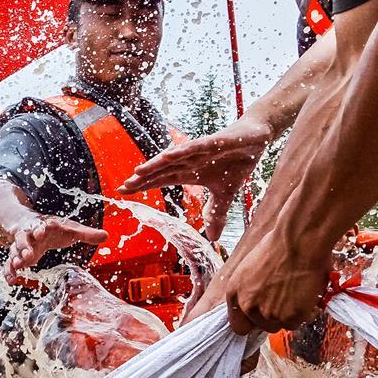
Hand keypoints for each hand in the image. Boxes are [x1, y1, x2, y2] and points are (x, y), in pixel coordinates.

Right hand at [5, 216, 107, 283]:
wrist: (27, 223)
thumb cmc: (52, 227)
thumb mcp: (69, 228)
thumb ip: (86, 233)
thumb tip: (106, 235)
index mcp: (42, 225)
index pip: (40, 225)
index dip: (39, 228)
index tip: (40, 231)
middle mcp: (28, 234)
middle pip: (22, 237)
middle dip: (23, 245)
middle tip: (27, 254)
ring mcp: (20, 245)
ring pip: (14, 250)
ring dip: (15, 258)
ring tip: (17, 267)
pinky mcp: (17, 255)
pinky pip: (9, 262)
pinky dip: (9, 271)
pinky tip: (11, 280)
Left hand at [118, 116, 273, 239]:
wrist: (255, 138)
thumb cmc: (236, 162)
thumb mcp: (226, 194)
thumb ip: (216, 213)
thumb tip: (212, 239)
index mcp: (189, 172)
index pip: (161, 179)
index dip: (142, 185)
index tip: (122, 192)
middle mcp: (189, 160)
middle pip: (161, 170)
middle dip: (142, 178)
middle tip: (122, 187)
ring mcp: (200, 150)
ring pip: (173, 158)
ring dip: (155, 164)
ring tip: (138, 171)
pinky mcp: (214, 142)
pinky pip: (195, 147)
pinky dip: (181, 151)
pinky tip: (167, 155)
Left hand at [184, 229, 328, 333]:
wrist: (297, 243)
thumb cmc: (277, 248)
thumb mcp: (249, 270)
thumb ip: (249, 291)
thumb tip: (258, 303)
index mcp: (234, 293)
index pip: (238, 325)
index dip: (252, 321)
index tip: (262, 315)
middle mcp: (248, 306)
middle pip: (263, 326)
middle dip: (274, 316)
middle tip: (285, 299)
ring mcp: (268, 314)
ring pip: (281, 325)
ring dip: (289, 314)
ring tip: (296, 293)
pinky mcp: (289, 316)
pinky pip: (298, 322)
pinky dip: (303, 312)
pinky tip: (305, 295)